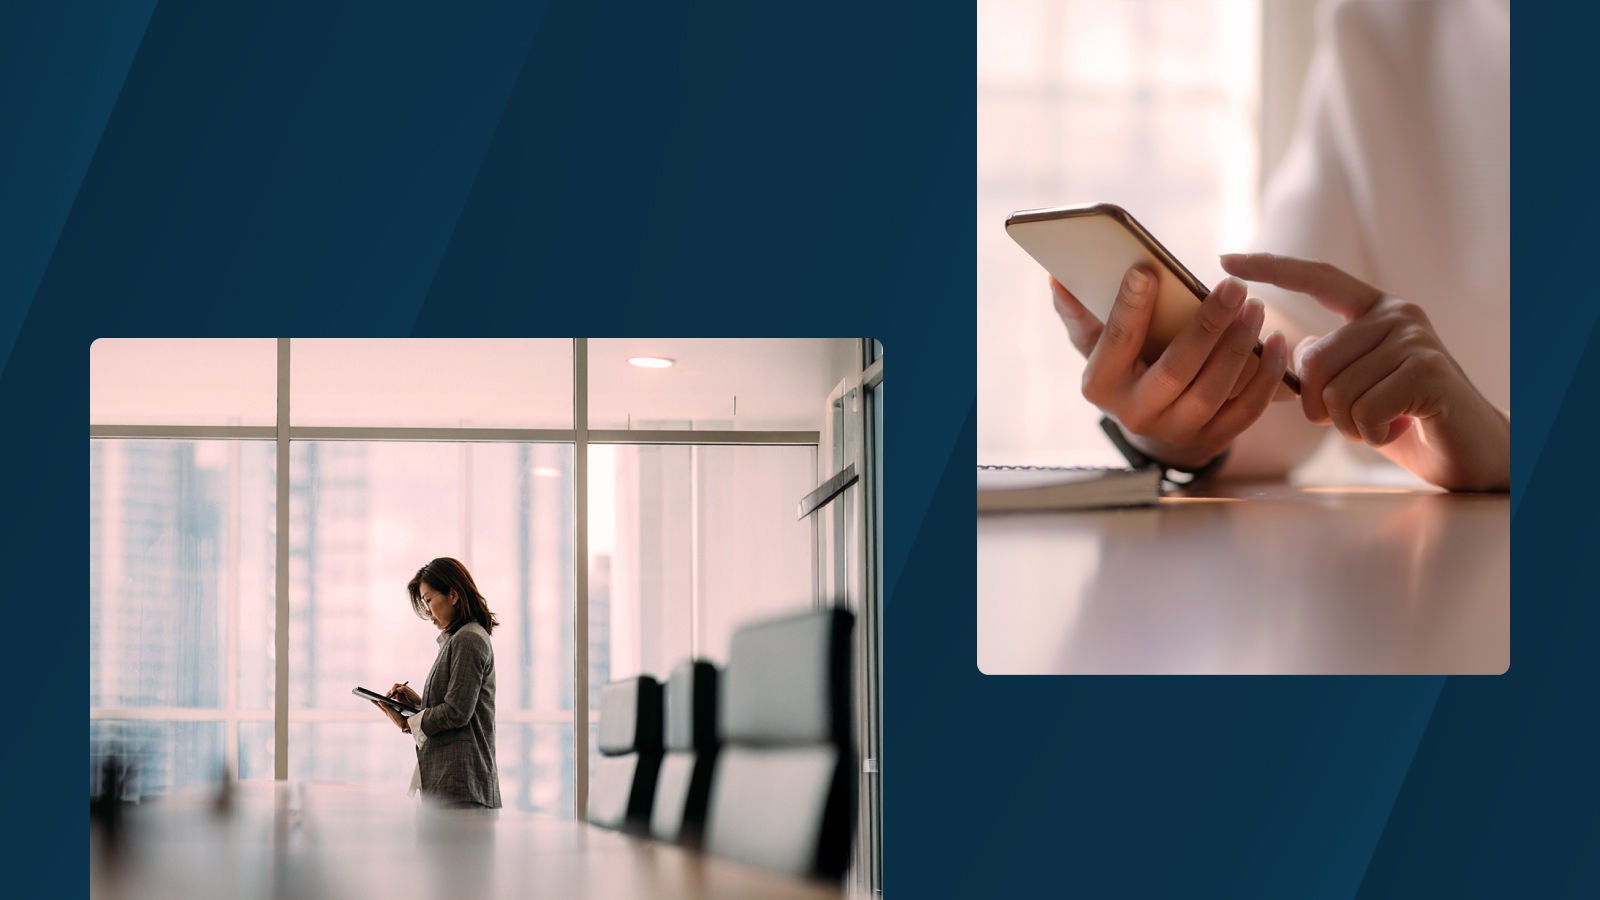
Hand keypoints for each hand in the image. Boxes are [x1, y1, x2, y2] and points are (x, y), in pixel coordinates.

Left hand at [371, 699, 409, 731]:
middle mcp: (388, 712)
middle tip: (373, 699)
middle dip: (377, 703)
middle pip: (381, 706)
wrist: (404, 724)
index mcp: (386, 711)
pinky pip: (390, 708)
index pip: (379, 705)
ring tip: (379, 701)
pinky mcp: (395, 713)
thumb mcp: (391, 712)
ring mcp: (391, 713)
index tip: (370, 699)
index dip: (375, 702)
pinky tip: (389, 705)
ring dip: (382, 704)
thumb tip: (380, 702)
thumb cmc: (397, 718)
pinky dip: (388, 705)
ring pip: (385, 707)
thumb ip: (386, 707)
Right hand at [388, 683, 420, 707]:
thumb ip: (404, 689)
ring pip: (391, 694)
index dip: (393, 688)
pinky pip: (392, 699)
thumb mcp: (410, 693)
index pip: (396, 685)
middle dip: (390, 693)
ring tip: (388, 700)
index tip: (393, 692)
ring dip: (390, 697)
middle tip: (388, 697)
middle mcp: (400, 690)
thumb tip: (398, 688)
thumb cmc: (415, 698)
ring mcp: (398, 695)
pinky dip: (390, 700)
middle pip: (392, 690)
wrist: (417, 704)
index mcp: (403, 687)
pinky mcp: (398, 699)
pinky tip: (390, 703)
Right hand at [1051, 266, 1289, 470]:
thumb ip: (1079, 313)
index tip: (1147, 269)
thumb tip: (1058, 278)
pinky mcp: (1213, 438)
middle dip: (1206, 326)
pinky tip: (1277, 342)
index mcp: (1100, 385)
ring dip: (1239, 346)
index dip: (1130, 307)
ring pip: (1213, 389)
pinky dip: (1265, 377)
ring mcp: (1176, 431)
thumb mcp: (1095, 345)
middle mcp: (1135, 414)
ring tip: (1256, 307)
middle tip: (1233, 287)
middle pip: (1175, 369)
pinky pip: (1246, 409)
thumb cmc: (1124, 368)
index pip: (1117, 342)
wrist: (1152, 426)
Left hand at [1220, 253, 1508, 490]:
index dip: (1272, 268)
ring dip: (1349, 425)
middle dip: (1320, 406)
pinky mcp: (1427, 370)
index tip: (1227, 259)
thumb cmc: (1405, 420)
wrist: (1470, 453)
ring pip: (1335, 391)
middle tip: (1357, 419)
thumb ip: (1326, 364)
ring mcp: (1415, 339)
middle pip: (1312, 360)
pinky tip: (1399, 428)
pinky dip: (1370, 433)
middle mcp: (1396, 314)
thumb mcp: (1355, 387)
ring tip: (1384, 422)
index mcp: (1375, 310)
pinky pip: (1361, 411)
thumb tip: (1293, 348)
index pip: (1317, 278)